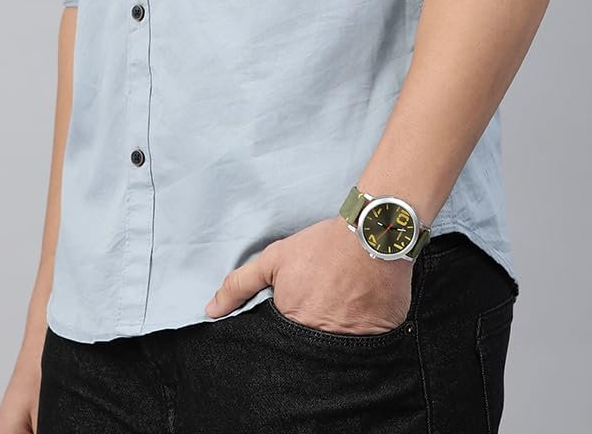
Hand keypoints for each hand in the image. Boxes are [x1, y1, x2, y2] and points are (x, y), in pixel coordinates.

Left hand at [204, 216, 413, 335]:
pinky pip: (368, 352)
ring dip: (336, 340)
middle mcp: (321, 339)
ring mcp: (353, 343)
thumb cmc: (322, 246)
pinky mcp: (380, 340)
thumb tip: (211, 311)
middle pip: (307, 354)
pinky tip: (363, 318)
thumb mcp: (274, 259)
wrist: (373, 234)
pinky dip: (364, 340)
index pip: (280, 346)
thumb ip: (239, 285)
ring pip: (337, 356)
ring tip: (342, 314)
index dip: (286, 334)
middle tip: (320, 313)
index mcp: (293, 322)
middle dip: (308, 342)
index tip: (295, 317)